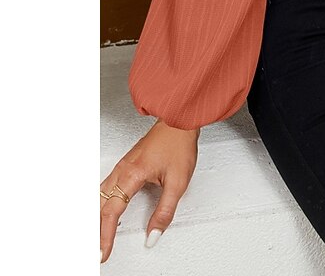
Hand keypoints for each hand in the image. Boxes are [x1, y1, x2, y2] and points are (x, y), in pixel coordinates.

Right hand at [100, 118, 199, 263]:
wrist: (179, 122)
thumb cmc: (178, 145)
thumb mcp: (178, 182)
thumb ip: (165, 211)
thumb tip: (154, 234)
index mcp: (131, 175)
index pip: (111, 213)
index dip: (105, 237)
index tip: (102, 253)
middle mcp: (121, 170)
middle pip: (99, 206)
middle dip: (94, 231)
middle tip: (94, 250)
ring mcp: (121, 167)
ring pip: (99, 196)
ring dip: (95, 218)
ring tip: (94, 237)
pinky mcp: (125, 165)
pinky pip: (104, 188)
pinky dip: (99, 205)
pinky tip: (101, 212)